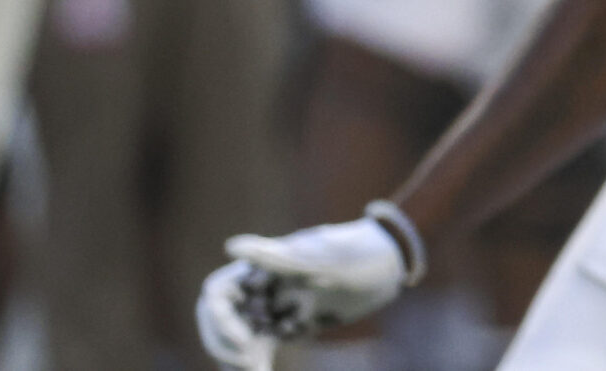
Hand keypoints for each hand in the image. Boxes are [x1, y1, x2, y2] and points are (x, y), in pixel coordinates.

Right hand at [197, 218, 408, 368]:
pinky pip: (258, 347)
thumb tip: (231, 246)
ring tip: (260, 370)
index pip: (216, 294)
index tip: (249, 342)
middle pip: (219, 320)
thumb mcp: (320, 258)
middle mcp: (259, 287)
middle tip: (252, 363)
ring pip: (235, 337)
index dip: (221, 321)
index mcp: (260, 266)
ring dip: (239, 358)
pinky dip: (255, 363)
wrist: (389, 266)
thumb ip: (276, 258)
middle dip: (226, 345)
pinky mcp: (286, 325)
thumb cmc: (357, 254)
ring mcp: (271, 307)